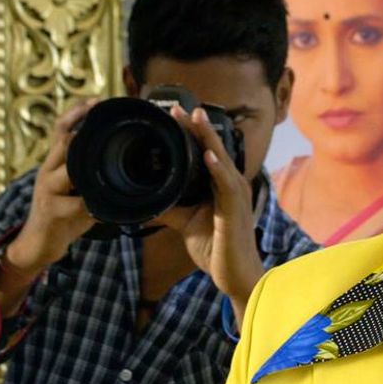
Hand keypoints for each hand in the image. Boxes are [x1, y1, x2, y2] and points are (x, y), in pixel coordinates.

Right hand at [5, 99, 98, 276]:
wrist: (38, 244)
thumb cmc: (63, 213)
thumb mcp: (75, 188)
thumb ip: (89, 172)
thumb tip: (122, 159)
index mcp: (55, 163)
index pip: (61, 130)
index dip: (75, 113)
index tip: (96, 100)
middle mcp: (48, 171)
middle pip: (62, 143)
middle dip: (81, 130)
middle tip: (102, 117)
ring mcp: (48, 190)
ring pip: (66, 170)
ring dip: (85, 166)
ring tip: (102, 159)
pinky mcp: (52, 211)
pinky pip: (74, 204)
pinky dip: (91, 204)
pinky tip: (103, 206)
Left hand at [155, 106, 264, 325]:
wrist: (235, 276)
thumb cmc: (217, 248)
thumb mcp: (186, 224)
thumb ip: (170, 208)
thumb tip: (146, 199)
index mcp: (221, 185)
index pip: (207, 151)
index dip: (192, 132)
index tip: (174, 114)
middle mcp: (232, 184)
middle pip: (214, 148)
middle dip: (197, 127)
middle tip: (180, 107)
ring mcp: (236, 195)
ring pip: (220, 159)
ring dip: (207, 138)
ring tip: (195, 119)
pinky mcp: (235, 209)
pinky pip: (226, 184)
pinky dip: (217, 167)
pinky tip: (208, 155)